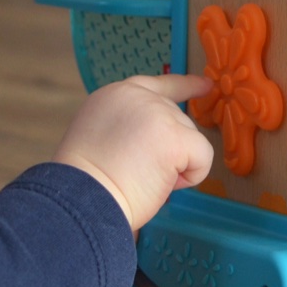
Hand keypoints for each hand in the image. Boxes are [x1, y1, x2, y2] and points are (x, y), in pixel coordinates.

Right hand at [53, 74, 214, 229]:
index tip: (205, 85)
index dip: (184, 86)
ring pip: (190, 139)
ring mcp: (157, 113)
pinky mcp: (174, 137)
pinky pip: (202, 156)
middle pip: (176, 120)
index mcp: (114, 96)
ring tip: (139, 179)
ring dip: (174, 166)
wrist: (81, 201)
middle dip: (169, 150)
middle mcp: (137, 96)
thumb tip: (158, 141)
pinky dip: (191, 177)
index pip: (157, 86)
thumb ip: (128, 125)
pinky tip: (162, 184)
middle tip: (135, 173)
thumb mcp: (100, 136)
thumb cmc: (87, 184)